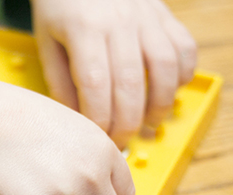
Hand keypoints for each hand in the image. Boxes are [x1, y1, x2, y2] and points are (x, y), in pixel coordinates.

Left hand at [30, 0, 196, 147]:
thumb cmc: (60, 6)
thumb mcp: (47, 41)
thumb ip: (61, 82)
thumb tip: (78, 123)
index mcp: (84, 29)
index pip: (96, 86)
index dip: (100, 119)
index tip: (98, 140)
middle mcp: (120, 22)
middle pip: (131, 84)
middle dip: (127, 123)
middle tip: (121, 142)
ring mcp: (147, 16)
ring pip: (165, 68)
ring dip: (160, 104)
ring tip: (149, 124)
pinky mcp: (165, 14)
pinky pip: (185, 48)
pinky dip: (184, 75)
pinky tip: (170, 91)